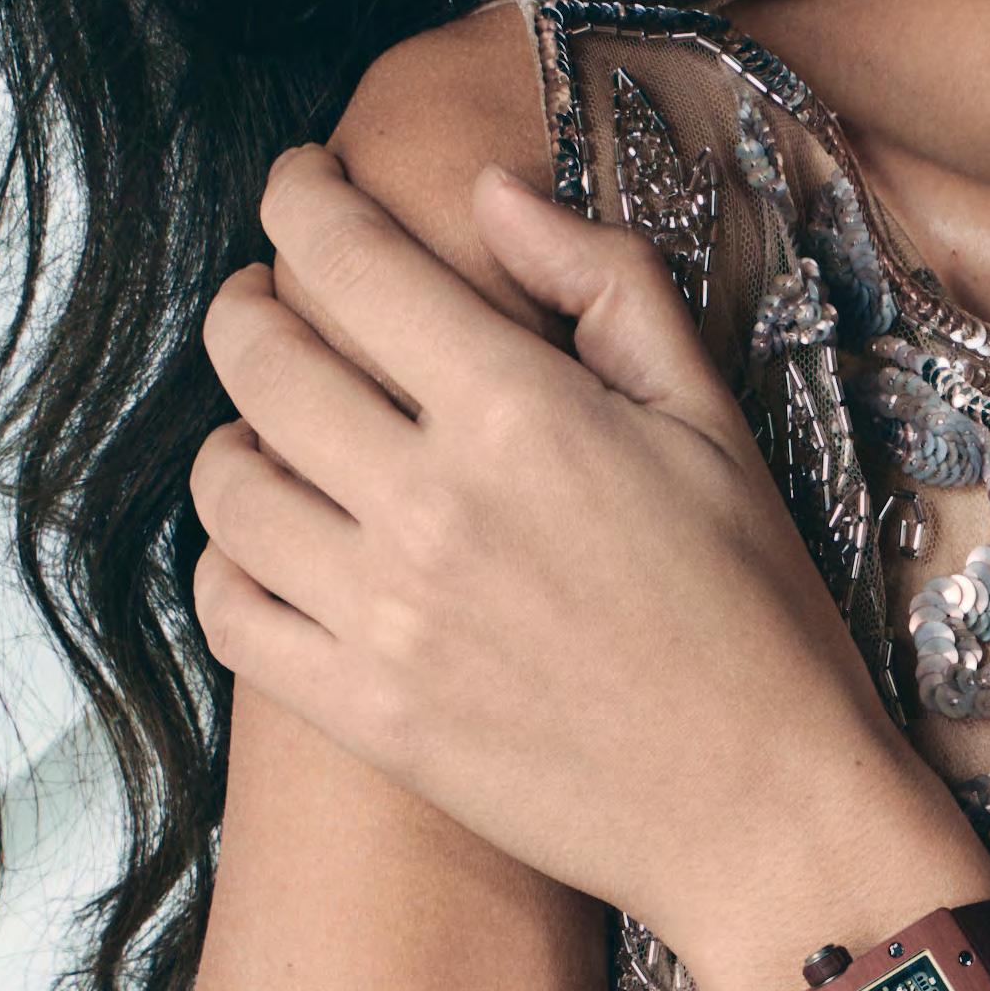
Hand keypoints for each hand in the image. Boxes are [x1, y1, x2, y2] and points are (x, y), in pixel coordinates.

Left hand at [189, 145, 982, 990]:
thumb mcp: (711, 418)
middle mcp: (431, 505)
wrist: (763, 807)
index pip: (350, 263)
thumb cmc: (756, 607)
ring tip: (268, 428)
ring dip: (231, 433)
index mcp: (520, 413)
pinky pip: (230, 611)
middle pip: (259, 360)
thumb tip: (491, 193)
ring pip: (226, 485)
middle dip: (248, 304)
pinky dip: (227, 561)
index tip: (299, 183)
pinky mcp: (363, 714)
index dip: (303, 199)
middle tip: (265, 297)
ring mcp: (385, 618)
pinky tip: (272, 543)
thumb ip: (603, 285)